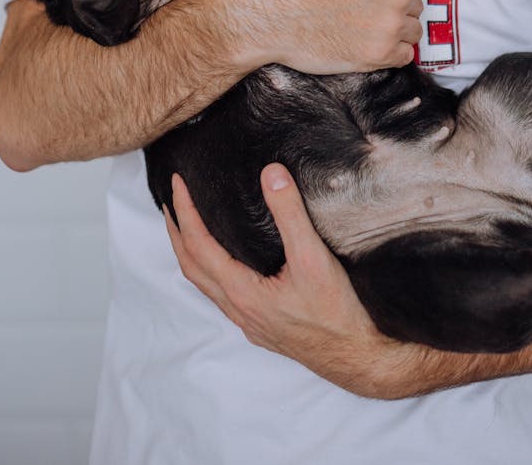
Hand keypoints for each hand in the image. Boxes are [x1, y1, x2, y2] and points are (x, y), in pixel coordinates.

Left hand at [164, 166, 417, 397]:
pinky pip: (224, 295)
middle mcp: (239, 309)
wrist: (359, 358)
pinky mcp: (264, 325)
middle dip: (177, 233)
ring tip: (190, 227)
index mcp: (242, 293)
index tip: (178, 184)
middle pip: (191, 267)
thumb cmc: (338, 315)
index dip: (185, 212)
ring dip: (191, 253)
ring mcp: (250, 321)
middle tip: (171, 201)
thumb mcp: (314, 257)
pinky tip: (228, 262)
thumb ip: (290, 214)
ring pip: (206, 284)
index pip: (198, 245)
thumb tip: (271, 173)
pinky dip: (212, 270)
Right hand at [220, 0, 423, 74]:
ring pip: (413, 31)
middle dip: (396, 4)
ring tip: (372, 29)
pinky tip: (373, 45)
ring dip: (397, 29)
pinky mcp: (377, 56)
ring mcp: (388, 28)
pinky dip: (392, 53)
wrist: (265, 12)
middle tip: (372, 8)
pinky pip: (403, 56)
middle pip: (414, 2)